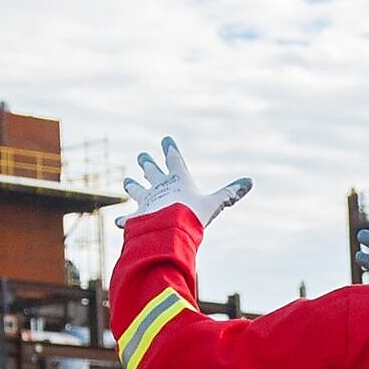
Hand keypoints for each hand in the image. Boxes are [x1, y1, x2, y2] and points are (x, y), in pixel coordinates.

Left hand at [117, 137, 252, 228]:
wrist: (170, 228)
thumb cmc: (192, 213)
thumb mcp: (214, 203)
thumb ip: (229, 193)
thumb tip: (249, 181)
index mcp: (178, 180)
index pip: (173, 159)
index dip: (170, 149)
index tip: (165, 140)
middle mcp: (159, 187)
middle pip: (151, 171)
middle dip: (147, 163)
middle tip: (142, 156)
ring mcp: (146, 201)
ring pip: (137, 190)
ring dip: (133, 186)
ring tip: (128, 182)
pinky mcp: (137, 216)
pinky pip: (129, 218)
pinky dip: (125, 220)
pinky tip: (119, 221)